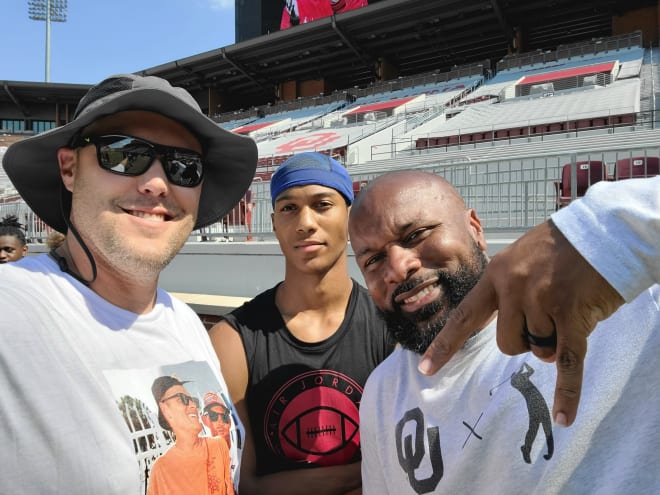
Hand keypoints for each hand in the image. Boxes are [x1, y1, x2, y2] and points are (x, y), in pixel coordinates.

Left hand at [418, 220, 623, 425]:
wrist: (603, 229)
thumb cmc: (563, 245)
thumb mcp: (522, 256)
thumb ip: (509, 289)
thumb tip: (515, 333)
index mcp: (496, 275)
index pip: (464, 316)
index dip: (445, 345)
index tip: (426, 368)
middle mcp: (514, 288)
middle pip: (508, 344)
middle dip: (527, 341)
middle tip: (549, 316)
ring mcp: (542, 300)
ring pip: (540, 349)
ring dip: (555, 340)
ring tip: (571, 308)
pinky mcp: (572, 314)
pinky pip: (566, 361)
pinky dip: (567, 391)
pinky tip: (564, 417)